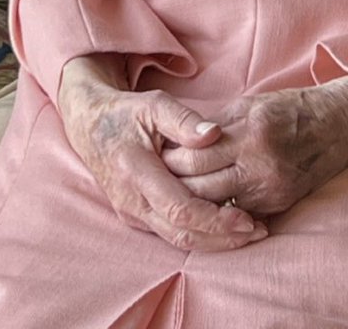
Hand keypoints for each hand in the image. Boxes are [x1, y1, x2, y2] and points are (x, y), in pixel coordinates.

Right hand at [57, 55, 268, 251]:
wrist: (89, 126)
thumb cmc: (124, 113)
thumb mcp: (153, 105)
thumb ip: (183, 120)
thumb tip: (215, 134)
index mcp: (136, 173)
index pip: (180, 210)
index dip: (215, 220)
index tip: (247, 218)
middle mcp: (132, 201)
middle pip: (182, 235)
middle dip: (222, 238)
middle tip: (257, 231)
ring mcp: (133, 213)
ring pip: (176, 240)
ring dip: (213, 242)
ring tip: (248, 233)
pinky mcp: (136, 216)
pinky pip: (170, 233)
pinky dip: (199, 234)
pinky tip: (223, 227)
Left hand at [162, 73, 347, 217]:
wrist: (340, 125)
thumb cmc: (291, 108)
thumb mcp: (251, 104)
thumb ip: (215, 125)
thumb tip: (177, 140)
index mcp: (249, 131)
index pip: (194, 155)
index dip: (169, 158)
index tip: (153, 155)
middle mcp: (260, 163)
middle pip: (200, 186)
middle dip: (174, 184)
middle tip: (154, 179)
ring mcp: (271, 188)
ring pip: (215, 206)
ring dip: (192, 200)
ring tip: (172, 192)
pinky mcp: (279, 204)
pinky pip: (237, 211)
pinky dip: (218, 207)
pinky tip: (203, 201)